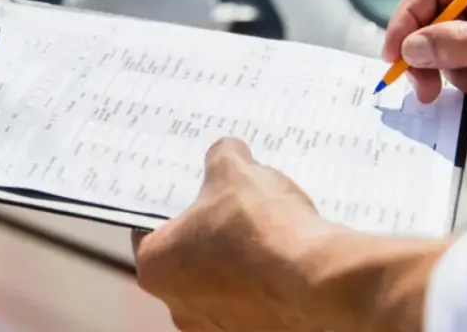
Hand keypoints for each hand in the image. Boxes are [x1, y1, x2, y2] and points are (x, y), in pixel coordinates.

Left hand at [131, 137, 333, 331]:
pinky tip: (288, 257)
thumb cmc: (261, 227)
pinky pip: (256, 302)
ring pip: (223, 285)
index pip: (150, 230)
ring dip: (241, 262)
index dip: (175, 207)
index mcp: (155, 267)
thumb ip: (222, 157)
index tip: (195, 194)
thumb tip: (228, 152)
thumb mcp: (235, 171)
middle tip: (235, 208)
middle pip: (188, 260)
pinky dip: (268, 283)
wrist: (316, 279)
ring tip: (269, 232)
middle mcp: (178, 306)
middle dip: (210, 235)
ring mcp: (218, 327)